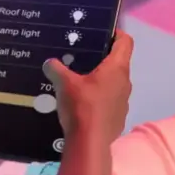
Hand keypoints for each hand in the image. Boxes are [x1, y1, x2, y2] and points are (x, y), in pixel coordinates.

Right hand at [42, 30, 132, 144]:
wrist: (89, 143)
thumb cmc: (81, 106)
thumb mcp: (64, 83)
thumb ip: (56, 68)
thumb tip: (49, 62)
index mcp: (116, 68)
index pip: (125, 42)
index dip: (116, 33)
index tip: (102, 31)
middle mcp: (125, 82)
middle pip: (118, 62)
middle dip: (102, 57)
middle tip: (81, 55)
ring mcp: (123, 101)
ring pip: (113, 82)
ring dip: (100, 79)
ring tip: (78, 79)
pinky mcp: (118, 117)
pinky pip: (110, 100)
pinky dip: (99, 97)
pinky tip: (82, 102)